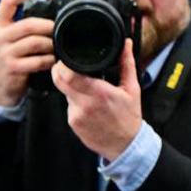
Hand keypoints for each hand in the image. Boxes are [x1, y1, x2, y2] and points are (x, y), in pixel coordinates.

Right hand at [0, 0, 55, 106]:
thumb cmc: (11, 54)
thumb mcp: (13, 34)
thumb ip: (30, 14)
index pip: (7, 1)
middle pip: (28, 25)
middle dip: (47, 26)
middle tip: (57, 29)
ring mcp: (4, 53)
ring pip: (34, 43)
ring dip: (50, 44)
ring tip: (56, 45)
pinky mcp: (13, 68)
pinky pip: (36, 61)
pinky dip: (48, 60)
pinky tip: (51, 60)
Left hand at [52, 39, 142, 161]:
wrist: (125, 146)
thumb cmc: (129, 118)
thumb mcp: (132, 89)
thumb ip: (127, 63)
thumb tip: (126, 44)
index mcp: (100, 93)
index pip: (68, 75)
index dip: (62, 65)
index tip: (68, 60)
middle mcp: (85, 105)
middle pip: (59, 81)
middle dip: (60, 71)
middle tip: (68, 68)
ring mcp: (76, 116)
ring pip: (63, 93)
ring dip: (71, 87)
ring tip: (87, 90)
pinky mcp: (73, 124)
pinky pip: (68, 106)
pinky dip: (74, 101)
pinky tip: (88, 105)